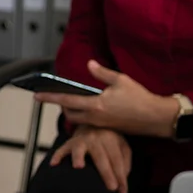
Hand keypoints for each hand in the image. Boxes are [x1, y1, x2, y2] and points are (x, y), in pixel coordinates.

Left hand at [35, 60, 178, 137]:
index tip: (36, 96)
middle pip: (70, 114)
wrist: (156, 118)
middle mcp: (95, 117)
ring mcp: (101, 125)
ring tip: (73, 101)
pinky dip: (85, 116)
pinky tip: (90, 108)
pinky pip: (89, 123)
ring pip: (79, 120)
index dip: (50, 98)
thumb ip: (102, 73)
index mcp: (95, 105)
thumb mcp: (120, 80)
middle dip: (62, 107)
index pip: (67, 101)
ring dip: (73, 112)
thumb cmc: (139, 98)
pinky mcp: (108, 129)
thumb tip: (89, 64)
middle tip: (58, 97)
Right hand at [51, 125, 131, 192]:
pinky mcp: (69, 143)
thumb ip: (125, 160)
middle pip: (101, 157)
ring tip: (78, 166)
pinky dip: (58, 156)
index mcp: (111, 138)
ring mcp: (81, 139)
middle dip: (106, 173)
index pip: (116, 159)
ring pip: (79, 149)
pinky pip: (62, 149)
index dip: (120, 176)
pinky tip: (54, 164)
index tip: (122, 192)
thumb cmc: (109, 139)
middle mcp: (95, 137)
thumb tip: (122, 178)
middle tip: (111, 188)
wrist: (92, 123)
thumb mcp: (122, 145)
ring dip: (78, 157)